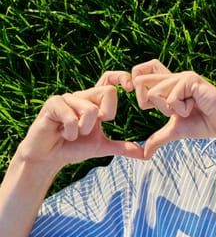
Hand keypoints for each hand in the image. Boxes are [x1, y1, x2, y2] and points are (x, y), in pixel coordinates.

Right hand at [14, 85, 144, 177]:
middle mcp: (82, 96)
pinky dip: (71, 132)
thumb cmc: (73, 148)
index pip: (109, 79)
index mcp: (94, 101)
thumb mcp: (103, 148)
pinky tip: (62, 134)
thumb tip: (146, 154)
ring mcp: (67, 98)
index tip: (130, 88)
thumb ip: (124, 148)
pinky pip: (72, 117)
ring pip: (91, 108)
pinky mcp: (53, 104)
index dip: (122, 77)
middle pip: (108, 91)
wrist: (48, 158)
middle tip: (94, 127)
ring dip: (84, 129)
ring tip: (74, 134)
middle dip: (107, 114)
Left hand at [129, 59, 215, 157]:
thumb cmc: (204, 124)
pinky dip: (182, 109)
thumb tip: (144, 155)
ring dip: (169, 109)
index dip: (134, 84)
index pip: (140, 73)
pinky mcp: (189, 80)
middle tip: (168, 110)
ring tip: (187, 108)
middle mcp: (172, 77)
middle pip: (139, 80)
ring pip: (154, 92)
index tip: (142, 102)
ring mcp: (181, 77)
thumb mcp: (175, 131)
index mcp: (167, 85)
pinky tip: (195, 106)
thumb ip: (158, 138)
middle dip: (146, 101)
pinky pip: (171, 98)